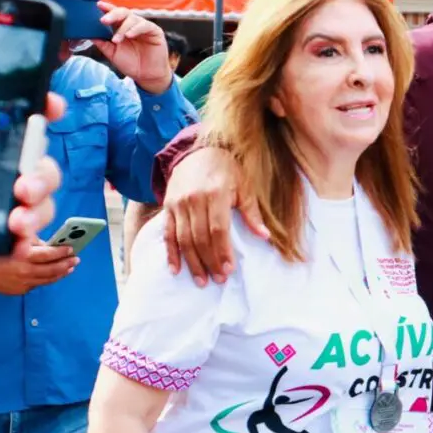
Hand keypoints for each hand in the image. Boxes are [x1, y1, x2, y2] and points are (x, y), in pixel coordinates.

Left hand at [0, 95, 64, 298]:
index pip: (11, 129)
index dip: (38, 115)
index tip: (52, 108)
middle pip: (38, 169)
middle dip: (44, 176)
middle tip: (26, 188)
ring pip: (40, 207)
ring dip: (39, 211)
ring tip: (17, 224)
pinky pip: (23, 245)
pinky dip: (28, 244)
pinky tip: (19, 246)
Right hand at [0, 240, 77, 295]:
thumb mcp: (11, 238)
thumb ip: (31, 241)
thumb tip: (48, 243)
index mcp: (23, 255)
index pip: (50, 253)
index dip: (62, 251)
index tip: (71, 248)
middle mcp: (24, 271)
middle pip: (52, 269)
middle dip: (66, 264)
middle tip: (76, 259)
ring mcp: (21, 282)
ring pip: (47, 279)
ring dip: (60, 273)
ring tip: (69, 268)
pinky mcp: (17, 290)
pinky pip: (36, 285)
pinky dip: (46, 279)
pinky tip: (52, 276)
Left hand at [92, 5, 173, 95]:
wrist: (146, 76)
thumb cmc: (131, 64)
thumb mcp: (112, 54)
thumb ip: (102, 43)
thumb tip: (88, 34)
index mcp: (121, 28)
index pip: (114, 14)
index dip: (106, 8)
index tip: (98, 5)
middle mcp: (132, 25)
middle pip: (122, 12)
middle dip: (112, 14)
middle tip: (103, 20)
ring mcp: (144, 27)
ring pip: (132, 18)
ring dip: (122, 28)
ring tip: (117, 40)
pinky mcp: (155, 31)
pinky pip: (144, 25)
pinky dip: (135, 29)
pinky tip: (129, 35)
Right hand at [161, 147, 263, 284]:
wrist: (198, 152)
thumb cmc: (227, 170)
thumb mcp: (244, 186)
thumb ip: (252, 212)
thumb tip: (264, 236)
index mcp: (215, 194)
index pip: (218, 230)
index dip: (222, 252)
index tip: (229, 270)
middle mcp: (193, 200)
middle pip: (200, 238)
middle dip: (209, 261)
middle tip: (218, 280)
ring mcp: (178, 204)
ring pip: (183, 239)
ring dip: (192, 262)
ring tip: (202, 280)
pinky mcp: (168, 207)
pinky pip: (168, 234)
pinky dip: (171, 253)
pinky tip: (176, 269)